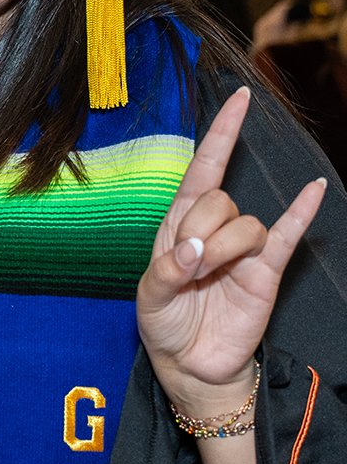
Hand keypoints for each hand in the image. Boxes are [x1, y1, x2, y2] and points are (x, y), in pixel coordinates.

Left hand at [137, 86, 326, 412]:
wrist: (190, 365)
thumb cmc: (165, 324)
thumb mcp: (149, 296)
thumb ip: (167, 269)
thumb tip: (196, 250)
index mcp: (180, 223)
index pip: (203, 168)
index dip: (221, 134)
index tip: (239, 98)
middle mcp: (213, 228)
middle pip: (217, 198)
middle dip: (201, 229)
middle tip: (189, 266)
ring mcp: (243, 249)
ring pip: (244, 224)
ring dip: (224, 248)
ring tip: (209, 278)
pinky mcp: (266, 273)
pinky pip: (287, 236)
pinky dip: (300, 212)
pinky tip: (313, 188)